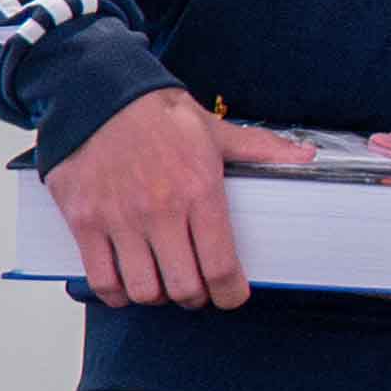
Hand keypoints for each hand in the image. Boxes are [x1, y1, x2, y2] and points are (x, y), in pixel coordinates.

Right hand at [47, 94, 305, 312]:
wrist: (97, 92)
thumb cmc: (157, 113)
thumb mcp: (214, 130)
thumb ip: (261, 149)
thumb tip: (306, 155)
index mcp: (200, 191)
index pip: (221, 266)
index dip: (231, 293)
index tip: (232, 295)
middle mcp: (160, 210)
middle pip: (184, 288)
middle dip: (196, 297)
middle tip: (196, 289)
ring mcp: (119, 218)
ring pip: (143, 290)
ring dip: (157, 295)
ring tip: (161, 283)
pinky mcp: (84, 221)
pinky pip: (101, 278)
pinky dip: (117, 292)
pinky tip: (126, 283)